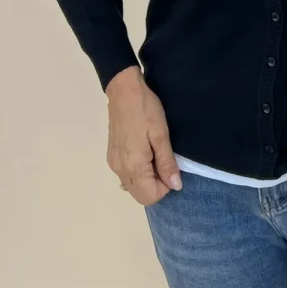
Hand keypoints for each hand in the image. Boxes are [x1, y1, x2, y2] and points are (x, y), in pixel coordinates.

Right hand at [105, 66, 182, 204]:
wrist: (124, 91)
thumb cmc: (146, 110)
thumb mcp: (161, 135)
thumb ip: (167, 163)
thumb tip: (175, 186)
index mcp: (133, 166)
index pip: (150, 196)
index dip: (165, 186)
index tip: (170, 166)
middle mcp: (120, 170)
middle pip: (140, 195)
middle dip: (156, 185)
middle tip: (163, 161)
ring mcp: (113, 164)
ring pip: (132, 187)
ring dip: (147, 179)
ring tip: (154, 154)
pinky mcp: (111, 157)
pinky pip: (126, 176)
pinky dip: (138, 172)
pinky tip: (144, 152)